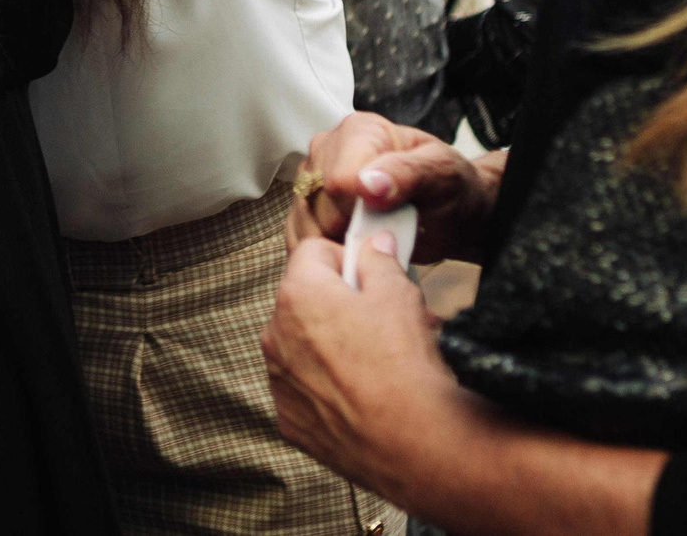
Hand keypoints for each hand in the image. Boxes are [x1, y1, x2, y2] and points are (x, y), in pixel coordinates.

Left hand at [263, 233, 456, 498]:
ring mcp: (279, 380)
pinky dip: (325, 386)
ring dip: (328, 344)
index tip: (368, 275)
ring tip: (373, 361)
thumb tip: (374, 244)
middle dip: (336, 302)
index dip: (345, 258)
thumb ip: (378, 260)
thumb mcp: (399, 294)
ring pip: (301, 344)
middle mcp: (275, 334)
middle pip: (303, 299)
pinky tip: (360, 394)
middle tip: (378, 319)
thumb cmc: (403, 363)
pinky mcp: (289, 418)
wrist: (411, 441)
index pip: (312, 251)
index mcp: (297, 294)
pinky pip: (303, 387)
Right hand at [289, 114, 501, 264]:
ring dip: (338, 246)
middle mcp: (328, 151)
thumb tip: (368, 183)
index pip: (338, 180)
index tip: (389, 220)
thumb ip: (407, 173)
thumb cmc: (447, 187)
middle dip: (352, 230)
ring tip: (372, 242)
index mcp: (359, 132)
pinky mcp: (307, 210)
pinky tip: (352, 252)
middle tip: (386, 232)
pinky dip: (324, 256)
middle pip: (319, 206)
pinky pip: (299, 239)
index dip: (361, 211)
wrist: (447, 213)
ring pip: (305, 226)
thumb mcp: (442, 174)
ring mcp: (313, 181)